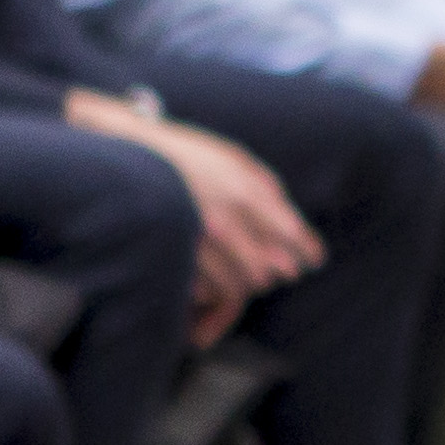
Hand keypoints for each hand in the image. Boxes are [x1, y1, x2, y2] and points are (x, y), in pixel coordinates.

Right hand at [68, 93, 321, 330]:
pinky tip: (216, 281)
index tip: (314, 259)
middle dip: (277, 272)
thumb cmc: (189, 156)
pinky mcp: (173, 256)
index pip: (291, 234)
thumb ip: (267, 187)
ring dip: (246, 285)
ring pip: (238, 287)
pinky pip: (205, 292)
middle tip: (281, 269)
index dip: (307, 251)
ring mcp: (195, 241)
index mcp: (244, 192)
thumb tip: (293, 221)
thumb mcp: (234, 158)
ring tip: (246, 274)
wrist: (131, 152)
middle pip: (268, 270)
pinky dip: (214, 293)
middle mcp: (223, 219)